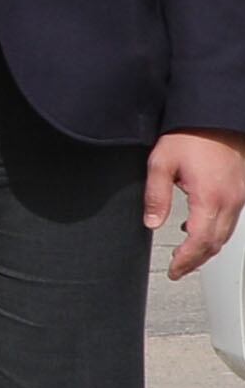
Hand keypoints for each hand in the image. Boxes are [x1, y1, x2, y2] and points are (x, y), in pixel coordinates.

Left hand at [151, 131, 244, 280]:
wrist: (216, 117)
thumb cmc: (192, 135)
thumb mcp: (162, 162)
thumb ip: (156, 195)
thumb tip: (151, 222)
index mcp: (210, 198)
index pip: (200, 242)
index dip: (187, 260)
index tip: (174, 270)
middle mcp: (230, 202)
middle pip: (216, 244)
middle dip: (196, 261)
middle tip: (178, 270)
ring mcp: (238, 198)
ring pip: (226, 235)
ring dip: (207, 249)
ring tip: (186, 256)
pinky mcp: (240, 192)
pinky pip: (230, 221)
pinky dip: (215, 233)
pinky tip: (197, 230)